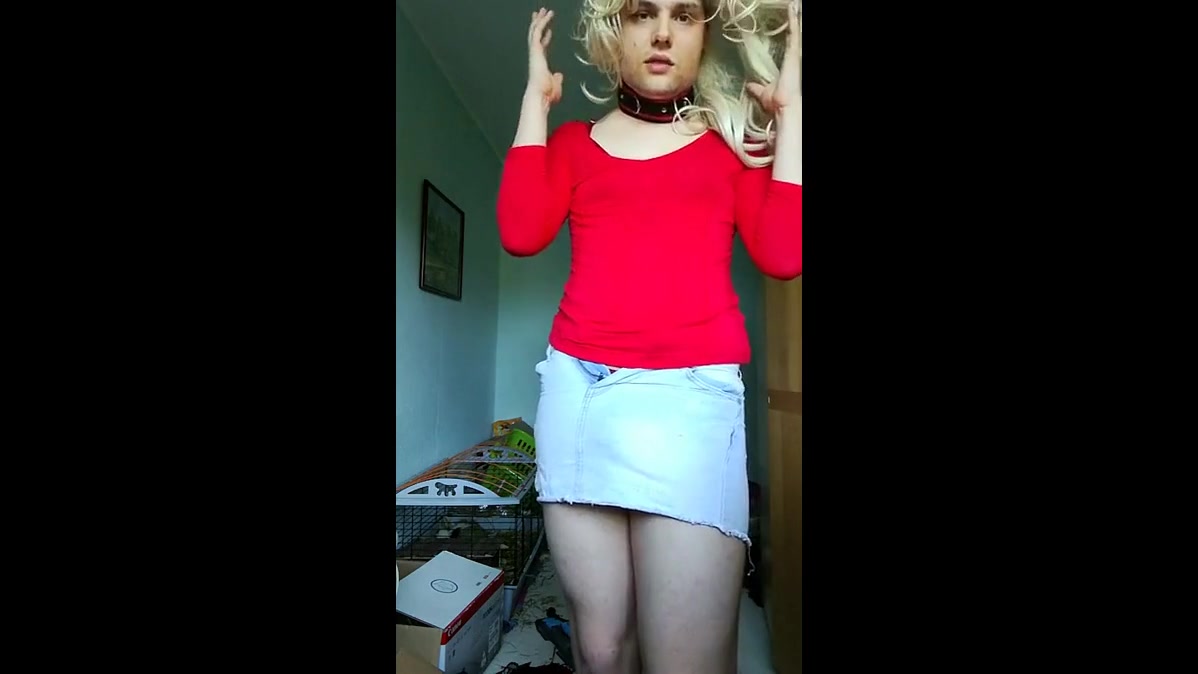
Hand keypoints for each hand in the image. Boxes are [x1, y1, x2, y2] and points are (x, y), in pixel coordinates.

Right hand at [526, 8, 563, 107]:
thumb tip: (559, 75)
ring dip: (540, 20)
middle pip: (536, 37)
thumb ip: (557, 79)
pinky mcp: (534, 49)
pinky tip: (547, 15)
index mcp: (540, 64)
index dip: (546, 39)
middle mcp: (535, 57)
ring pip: (535, 31)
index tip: (549, 31)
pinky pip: (537, 32)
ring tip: (544, 10)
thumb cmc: (547, 95)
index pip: (542, 48)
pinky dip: (542, 23)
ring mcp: (534, 52)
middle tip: (540, 14)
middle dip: (538, 25)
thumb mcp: (555, 86)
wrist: (540, 96)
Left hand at [746, 0, 800, 117]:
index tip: (789, 21)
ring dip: (795, 18)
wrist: (784, 107)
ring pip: (796, 32)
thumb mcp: (764, 93)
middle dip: (795, 22)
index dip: (790, 32)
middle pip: (795, 36)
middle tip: (795, 7)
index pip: (790, 44)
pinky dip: (794, 20)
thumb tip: (749, 87)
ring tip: (794, 5)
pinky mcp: (794, 52)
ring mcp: (795, 54)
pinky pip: (794, 32)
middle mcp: (793, 58)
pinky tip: (793, 7)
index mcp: (788, 65)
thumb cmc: (777, 103)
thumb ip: (757, 89)